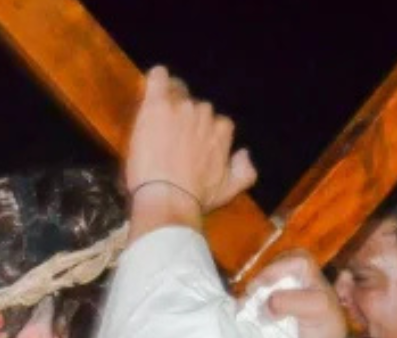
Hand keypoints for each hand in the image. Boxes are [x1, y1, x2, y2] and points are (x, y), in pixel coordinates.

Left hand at [124, 66, 256, 221]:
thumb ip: (245, 171)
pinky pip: (157, 79)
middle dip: (181, 118)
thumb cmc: (196, 198)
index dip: (198, 131)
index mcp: (222, 130)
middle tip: (166, 138)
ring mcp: (181, 107)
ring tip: (153, 127)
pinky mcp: (157, 106)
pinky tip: (151, 86)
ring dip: (166, 106)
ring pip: (174, 95)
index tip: (186, 144)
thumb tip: (244, 153)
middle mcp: (205, 113)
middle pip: (192, 106)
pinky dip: (155, 80)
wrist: (167, 199)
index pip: (212, 121)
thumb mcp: (229, 189)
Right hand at [248, 250, 350, 337]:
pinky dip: (249, 308)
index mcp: (313, 281)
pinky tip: (243, 316)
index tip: (263, 284)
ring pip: (265, 288)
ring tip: (243, 308)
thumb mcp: (318, 311)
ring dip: (252, 296)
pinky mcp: (276, 319)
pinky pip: (260, 305)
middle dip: (261, 281)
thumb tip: (266, 303)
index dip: (278, 267)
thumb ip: (294, 301)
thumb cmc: (327, 336)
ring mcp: (286, 304)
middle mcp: (299, 288)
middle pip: (276, 272)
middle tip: (250, 296)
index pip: (296, 261)